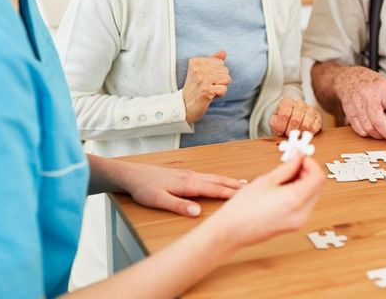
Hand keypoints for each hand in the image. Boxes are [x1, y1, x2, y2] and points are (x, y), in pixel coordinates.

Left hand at [121, 161, 244, 217]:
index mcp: (188, 183)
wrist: (131, 174)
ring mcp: (189, 174)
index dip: (230, 193)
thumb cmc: (143, 188)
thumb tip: (197, 212)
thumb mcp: (158, 200)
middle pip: (218, 180)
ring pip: (214, 177)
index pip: (214, 189)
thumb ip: (178, 205)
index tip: (245, 196)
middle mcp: (191, 176)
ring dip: (229, 180)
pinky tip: (220, 181)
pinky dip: (219, 179)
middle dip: (235, 185)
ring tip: (243, 183)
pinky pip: (207, 176)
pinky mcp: (185, 174)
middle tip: (253, 188)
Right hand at [182, 50, 230, 122]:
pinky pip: (224, 89)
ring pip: (226, 79)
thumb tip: (223, 52)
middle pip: (225, 70)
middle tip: (208, 86)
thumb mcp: (201, 71)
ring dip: (221, 87)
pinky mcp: (206, 91)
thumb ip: (212, 60)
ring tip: (210, 90)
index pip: (220, 62)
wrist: (184, 106)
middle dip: (220, 80)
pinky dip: (220, 94)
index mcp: (195, 62)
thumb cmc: (195, 88)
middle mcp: (197, 69)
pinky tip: (211, 96)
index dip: (217, 72)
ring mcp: (201, 80)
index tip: (206, 79)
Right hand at [211, 155, 324, 248]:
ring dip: (304, 182)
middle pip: (317, 187)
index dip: (311, 164)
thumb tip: (298, 157)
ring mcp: (299, 221)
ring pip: (312, 195)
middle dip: (308, 172)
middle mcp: (301, 213)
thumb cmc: (244, 207)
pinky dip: (300, 193)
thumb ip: (287, 167)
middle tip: (293, 162)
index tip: (301, 157)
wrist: (233, 230)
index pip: (318, 178)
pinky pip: (305, 205)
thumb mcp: (266, 180)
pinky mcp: (294, 225)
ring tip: (286, 175)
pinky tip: (284, 187)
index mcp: (295, 199)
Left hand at [269, 97, 322, 135]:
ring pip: (306, 125)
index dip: (282, 127)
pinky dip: (309, 134)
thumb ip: (275, 124)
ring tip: (296, 133)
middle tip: (288, 134)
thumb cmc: (283, 120)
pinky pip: (315, 127)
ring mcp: (310, 109)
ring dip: (299, 133)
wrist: (293, 118)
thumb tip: (280, 130)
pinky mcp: (318, 116)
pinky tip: (304, 133)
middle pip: (296, 120)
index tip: (280, 132)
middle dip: (290, 131)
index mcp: (287, 102)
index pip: (285, 114)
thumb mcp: (275, 120)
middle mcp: (300, 103)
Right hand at [336, 66, 385, 143]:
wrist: (350, 77)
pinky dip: (369, 134)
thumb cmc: (373, 85)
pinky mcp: (349, 111)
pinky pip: (359, 129)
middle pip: (379, 122)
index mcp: (383, 89)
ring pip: (369, 128)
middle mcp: (369, 95)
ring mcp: (357, 103)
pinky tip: (374, 130)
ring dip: (380, 136)